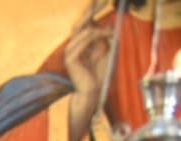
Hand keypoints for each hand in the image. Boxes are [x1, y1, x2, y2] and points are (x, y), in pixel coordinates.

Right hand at [63, 12, 113, 140]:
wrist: (92, 92)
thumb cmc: (98, 75)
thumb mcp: (105, 51)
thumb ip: (104, 38)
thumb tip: (107, 24)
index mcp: (79, 44)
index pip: (84, 23)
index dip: (91, 10)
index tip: (100, 0)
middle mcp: (72, 46)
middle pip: (81, 22)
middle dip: (91, 9)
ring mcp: (70, 52)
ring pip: (84, 30)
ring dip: (99, 29)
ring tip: (110, 33)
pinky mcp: (71, 58)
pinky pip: (84, 40)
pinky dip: (96, 36)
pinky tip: (106, 36)